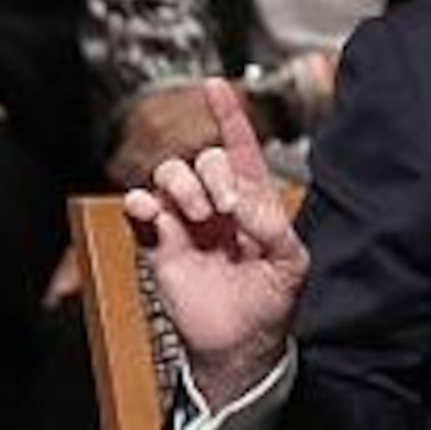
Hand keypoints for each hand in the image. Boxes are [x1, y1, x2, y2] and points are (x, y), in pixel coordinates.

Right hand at [119, 76, 306, 403]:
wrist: (240, 343)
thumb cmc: (271, 301)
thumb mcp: (291, 263)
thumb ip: (273, 226)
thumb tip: (241, 202)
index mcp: (253, 202)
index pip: (240, 149)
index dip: (229, 116)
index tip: (217, 86)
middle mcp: (217, 204)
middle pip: (203, 158)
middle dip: (213, 173)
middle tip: (225, 208)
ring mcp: (185, 221)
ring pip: (169, 175)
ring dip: (182, 187)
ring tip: (198, 218)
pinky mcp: (158, 241)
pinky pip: (139, 206)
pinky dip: (142, 202)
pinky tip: (156, 213)